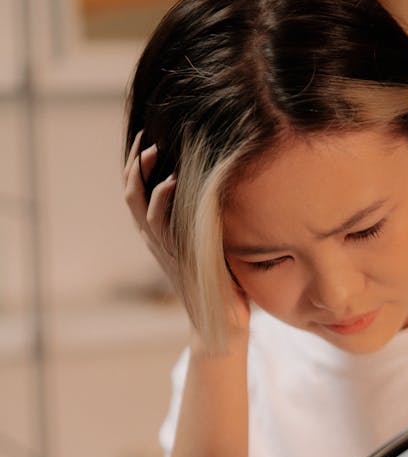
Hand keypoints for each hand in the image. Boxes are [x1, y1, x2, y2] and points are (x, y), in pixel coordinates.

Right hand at [123, 131, 249, 338]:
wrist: (222, 321)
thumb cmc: (225, 281)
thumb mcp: (214, 239)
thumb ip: (210, 215)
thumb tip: (229, 181)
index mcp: (159, 232)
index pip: (138, 190)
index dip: (138, 162)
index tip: (149, 135)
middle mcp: (154, 238)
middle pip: (130, 190)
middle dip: (136, 161)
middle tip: (146, 135)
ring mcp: (161, 247)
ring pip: (137, 202)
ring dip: (144, 173)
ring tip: (156, 150)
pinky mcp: (175, 256)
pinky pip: (159, 224)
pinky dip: (162, 199)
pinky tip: (174, 180)